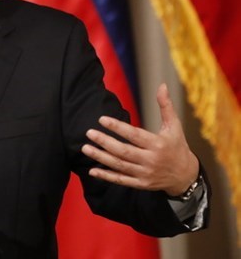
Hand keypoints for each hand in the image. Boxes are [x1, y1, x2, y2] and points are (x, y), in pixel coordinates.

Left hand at [81, 83, 198, 195]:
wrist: (185, 175)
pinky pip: (121, 180)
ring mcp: (145, 173)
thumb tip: (162, 85)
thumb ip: (165, 106)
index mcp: (158, 144)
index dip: (117, 127)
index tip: (102, 119)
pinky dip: (106, 176)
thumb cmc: (177, 146)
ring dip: (101, 157)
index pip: (134, 135)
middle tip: (89, 133)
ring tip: (85, 148)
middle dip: (105, 142)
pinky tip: (93, 170)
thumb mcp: (174, 126)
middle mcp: (151, 160)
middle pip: (123, 151)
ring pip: (119, 165)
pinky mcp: (141, 184)